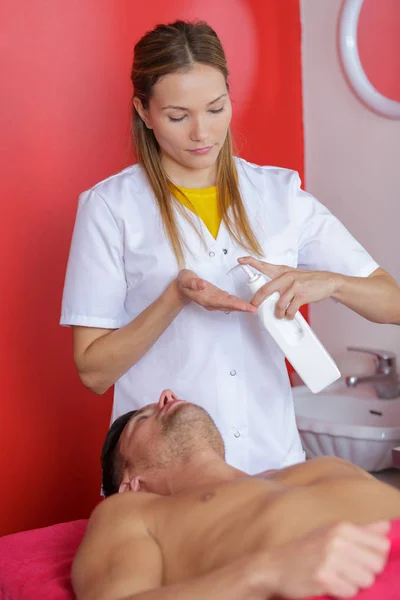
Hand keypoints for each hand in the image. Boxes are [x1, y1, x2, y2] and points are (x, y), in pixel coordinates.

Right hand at [176, 269, 256, 312]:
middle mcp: (211, 301)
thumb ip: (193, 283)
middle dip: (242, 307)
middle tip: (253, 309)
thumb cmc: (184, 282)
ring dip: (241, 306)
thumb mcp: (186, 280)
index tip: (244, 306)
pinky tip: (245, 304)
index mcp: (205, 298)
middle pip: (229, 305)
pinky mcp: (217, 296)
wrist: (181, 286)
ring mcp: (215, 300)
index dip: (234, 304)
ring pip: (230, 304)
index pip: (222, 302)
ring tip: (252, 308)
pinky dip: (238, 302)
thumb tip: (203, 285)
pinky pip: (229, 301)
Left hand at [238, 257, 338, 318]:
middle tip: (254, 307)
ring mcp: (294, 286)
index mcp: (282, 271)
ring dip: (278, 313)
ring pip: (278, 304)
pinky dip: (289, 315)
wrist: (327, 281)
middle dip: (257, 301)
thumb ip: (280, 281)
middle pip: (265, 290)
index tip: (241, 260)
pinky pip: (290, 310)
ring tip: (280, 315)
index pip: (263, 265)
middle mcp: (286, 277)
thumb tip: (267, 293)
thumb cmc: (308, 280)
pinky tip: (290, 314)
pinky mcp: (301, 295)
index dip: (250, 262)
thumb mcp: (293, 275)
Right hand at [265, 521, 390, 598]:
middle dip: (366, 571)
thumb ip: (362, 530)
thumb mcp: (332, 532)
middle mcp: (337, 540)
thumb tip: (387, 525)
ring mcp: (330, 559)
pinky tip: (329, 584)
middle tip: (346, 569)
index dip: (374, 556)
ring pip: (366, 580)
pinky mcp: (323, 578)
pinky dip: (342, 592)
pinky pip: (350, 592)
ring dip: (354, 583)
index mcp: (342, 527)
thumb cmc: (307, 549)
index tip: (360, 558)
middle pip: (377, 564)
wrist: (275, 565)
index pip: (382, 545)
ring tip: (337, 576)